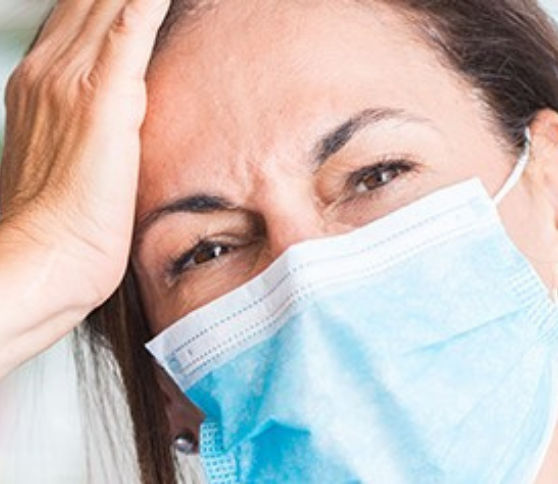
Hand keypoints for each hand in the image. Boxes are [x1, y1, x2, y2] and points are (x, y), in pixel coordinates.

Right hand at [0, 0, 169, 375]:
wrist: (50, 256)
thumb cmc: (65, 221)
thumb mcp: (74, 160)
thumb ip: (93, 127)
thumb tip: (121, 117)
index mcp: (42, 85)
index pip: (82, 20)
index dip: (113, 1)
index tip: (140, 2)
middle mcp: (51, 72)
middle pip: (92, 2)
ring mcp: (73, 82)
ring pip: (108, 6)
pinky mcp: (104, 102)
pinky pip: (128, 32)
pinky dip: (144, 7)